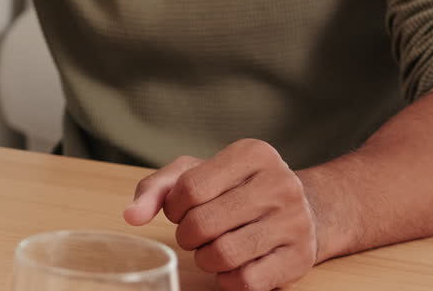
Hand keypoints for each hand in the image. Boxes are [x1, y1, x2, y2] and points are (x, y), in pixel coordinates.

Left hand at [124, 139, 319, 290]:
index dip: (174, 208)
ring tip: (211, 248)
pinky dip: (228, 279)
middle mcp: (280, 184)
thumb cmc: (234, 189)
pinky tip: (232, 265)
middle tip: (194, 233)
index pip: (190, 188)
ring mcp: (295, 222)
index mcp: (253, 153)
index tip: (180, 210)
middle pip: (203, 223)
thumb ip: (156, 189)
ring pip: (223, 254)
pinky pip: (247, 281)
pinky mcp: (300, 258)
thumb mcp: (195, 174)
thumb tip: (131, 216)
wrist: (299, 210)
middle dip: (187, 235)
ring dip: (205, 259)